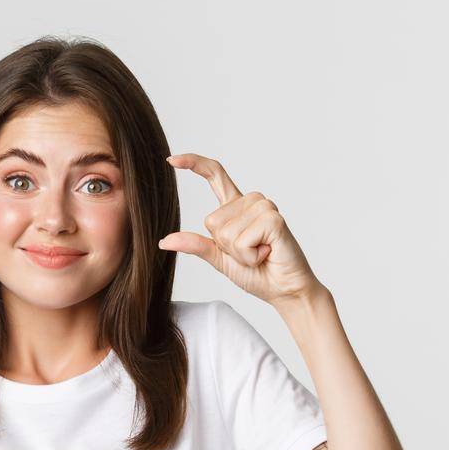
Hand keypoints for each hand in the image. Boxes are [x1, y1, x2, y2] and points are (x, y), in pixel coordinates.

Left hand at [159, 152, 322, 303]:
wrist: (284, 290)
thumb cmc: (257, 274)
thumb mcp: (219, 259)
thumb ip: (196, 246)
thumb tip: (164, 241)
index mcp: (236, 207)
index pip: (214, 175)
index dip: (194, 164)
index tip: (171, 159)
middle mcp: (250, 201)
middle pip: (212, 220)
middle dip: (226, 247)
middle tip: (250, 253)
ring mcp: (264, 207)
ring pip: (226, 232)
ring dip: (240, 253)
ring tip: (261, 253)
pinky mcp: (273, 218)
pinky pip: (243, 239)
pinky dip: (250, 255)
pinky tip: (267, 253)